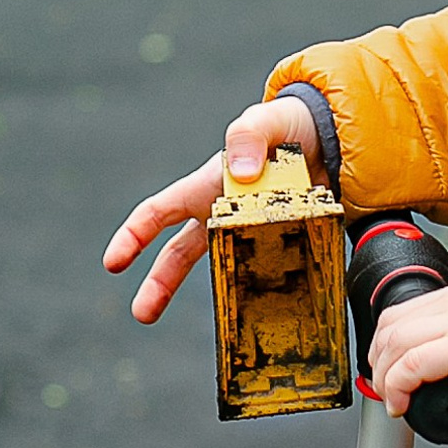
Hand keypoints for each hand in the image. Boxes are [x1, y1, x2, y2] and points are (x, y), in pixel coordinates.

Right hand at [106, 95, 321, 323]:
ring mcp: (250, 229)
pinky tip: (264, 313)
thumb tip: (240, 174)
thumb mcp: (266, 121)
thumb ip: (249, 137)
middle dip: (158, 283)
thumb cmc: (288, 125)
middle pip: (179, 252)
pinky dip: (259, 289)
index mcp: (207, 184)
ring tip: (214, 327)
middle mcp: (222, 211)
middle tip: (142, 314)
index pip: (159, 211)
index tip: (114, 263)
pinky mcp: (281, 240)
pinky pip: (265, 268)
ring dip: (210, 295)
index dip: (133, 236)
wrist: (333, 137)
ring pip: (220, 268)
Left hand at [368, 281, 447, 439]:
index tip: (384, 378)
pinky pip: (411, 365)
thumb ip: (443, 346)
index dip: (380, 349)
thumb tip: (401, 368)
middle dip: (379, 364)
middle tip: (387, 395)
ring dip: (386, 379)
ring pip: (397, 343)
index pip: (399, 313)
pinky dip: (397, 388)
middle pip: (392, 325)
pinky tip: (403, 406)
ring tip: (396, 403)